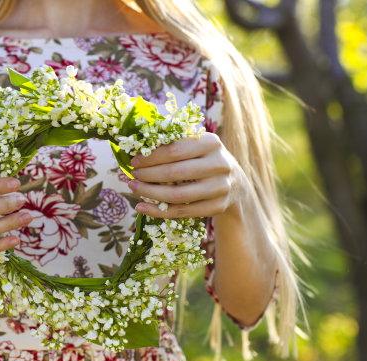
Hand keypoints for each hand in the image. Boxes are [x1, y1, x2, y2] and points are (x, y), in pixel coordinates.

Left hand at [128, 132, 243, 218]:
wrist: (234, 182)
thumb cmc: (203, 160)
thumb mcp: (195, 146)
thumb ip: (172, 144)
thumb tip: (136, 149)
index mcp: (211, 143)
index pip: (174, 150)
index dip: (150, 157)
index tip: (134, 162)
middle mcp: (219, 164)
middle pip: (174, 173)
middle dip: (147, 175)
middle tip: (132, 176)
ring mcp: (220, 187)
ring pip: (177, 195)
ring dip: (150, 194)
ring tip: (134, 189)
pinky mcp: (217, 206)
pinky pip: (182, 211)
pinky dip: (158, 211)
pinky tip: (142, 207)